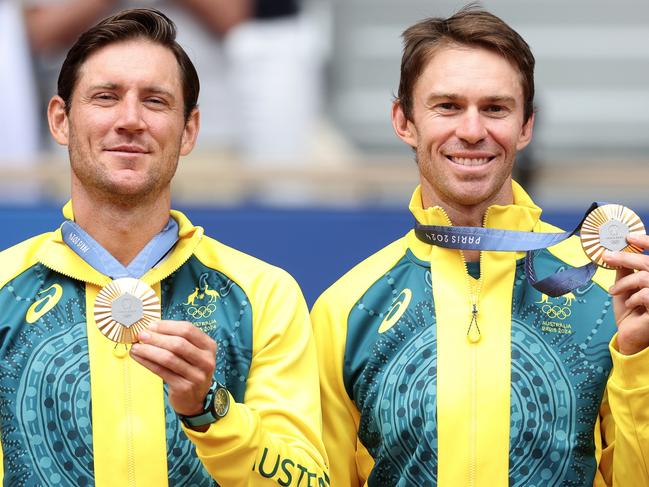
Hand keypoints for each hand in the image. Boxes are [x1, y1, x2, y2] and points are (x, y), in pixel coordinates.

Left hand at [130, 320, 216, 415]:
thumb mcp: (192, 354)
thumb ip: (178, 340)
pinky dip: (147, 362)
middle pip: (179, 343)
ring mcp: (196, 375)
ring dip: (149, 350)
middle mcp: (206, 360)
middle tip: (141, 335)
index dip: (168, 326)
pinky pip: (161, 371)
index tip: (152, 326)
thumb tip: (151, 329)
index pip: (188, 329)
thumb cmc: (190, 370)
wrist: (196, 399)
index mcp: (209, 346)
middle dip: (157, 338)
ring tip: (136, 347)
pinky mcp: (184, 387)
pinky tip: (138, 357)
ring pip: (168, 358)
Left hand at [605, 233, 648, 354]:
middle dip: (627, 257)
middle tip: (608, 256)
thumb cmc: (631, 311)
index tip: (629, 236)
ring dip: (625, 283)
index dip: (647, 242)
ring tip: (614, 290)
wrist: (631, 336)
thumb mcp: (626, 286)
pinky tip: (631, 304)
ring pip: (645, 278)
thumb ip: (626, 270)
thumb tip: (616, 251)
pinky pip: (647, 294)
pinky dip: (633, 297)